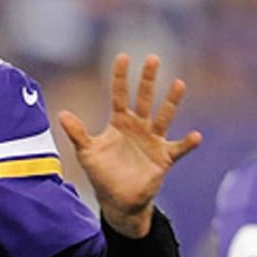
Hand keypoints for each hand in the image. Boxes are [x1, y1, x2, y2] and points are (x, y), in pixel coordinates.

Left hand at [57, 53, 201, 236]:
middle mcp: (138, 127)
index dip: (121, 77)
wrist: (118, 200)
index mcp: (119, 122)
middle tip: (153, 58)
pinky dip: (187, 143)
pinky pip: (178, 148)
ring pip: (164, 116)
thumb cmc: (102, 173)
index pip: (119, 95)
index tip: (123, 57)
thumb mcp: (87, 152)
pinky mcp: (164, 158)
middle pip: (144, 98)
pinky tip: (195, 136)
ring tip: (179, 84)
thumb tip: (62, 114)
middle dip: (148, 79)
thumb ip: (77, 133)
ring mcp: (153, 140)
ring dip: (171, 101)